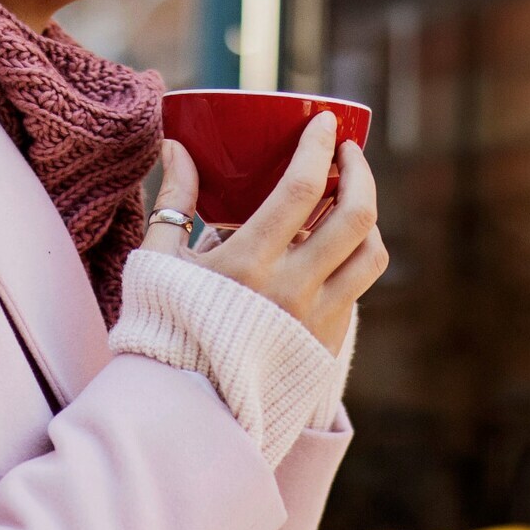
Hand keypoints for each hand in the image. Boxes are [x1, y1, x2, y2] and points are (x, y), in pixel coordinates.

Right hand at [142, 112, 387, 351]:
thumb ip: (173, 200)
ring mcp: (316, 319)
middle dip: (360, 172)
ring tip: (350, 197)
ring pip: (371, 254)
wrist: (186, 407)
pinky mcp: (326, 342)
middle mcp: (291, 290)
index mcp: (247, 264)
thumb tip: (177, 146)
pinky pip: (357, 288)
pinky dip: (354, 256)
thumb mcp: (158, 260)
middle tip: (348, 152)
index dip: (320, 147)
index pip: (302, 189)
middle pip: (356, 217)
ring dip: (367, 216)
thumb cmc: (164, 325)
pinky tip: (333, 245)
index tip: (326, 122)